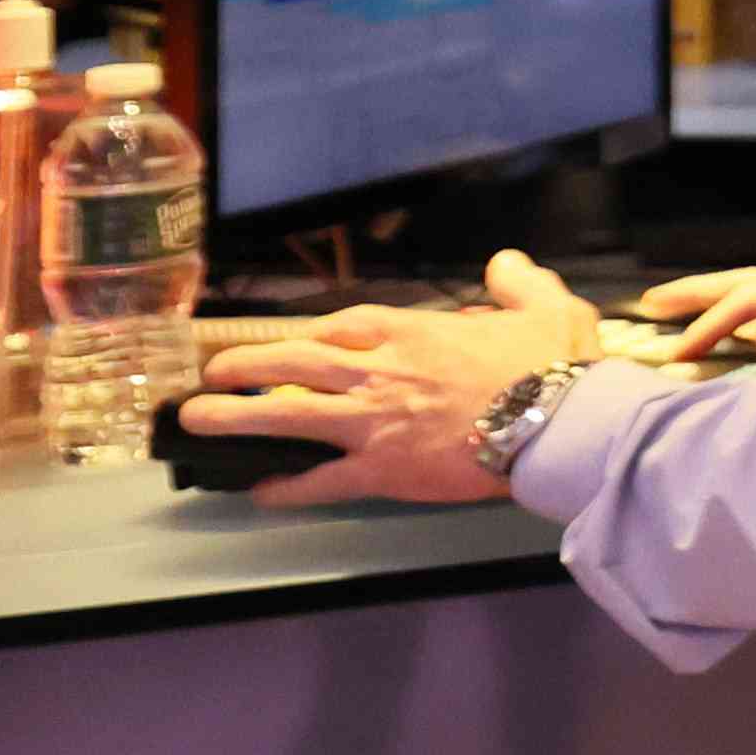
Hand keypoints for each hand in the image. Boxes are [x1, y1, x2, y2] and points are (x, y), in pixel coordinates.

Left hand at [187, 251, 597, 506]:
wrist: (560, 423)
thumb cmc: (555, 366)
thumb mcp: (548, 307)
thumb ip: (521, 283)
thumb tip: (506, 263)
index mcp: (412, 332)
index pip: (341, 325)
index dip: (306, 335)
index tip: (288, 342)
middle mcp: (380, 371)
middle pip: (294, 362)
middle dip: (246, 365)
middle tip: (212, 373)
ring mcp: (375, 422)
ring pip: (289, 415)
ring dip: (238, 416)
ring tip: (196, 419)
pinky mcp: (384, 469)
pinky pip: (324, 480)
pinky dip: (290, 487)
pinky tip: (261, 492)